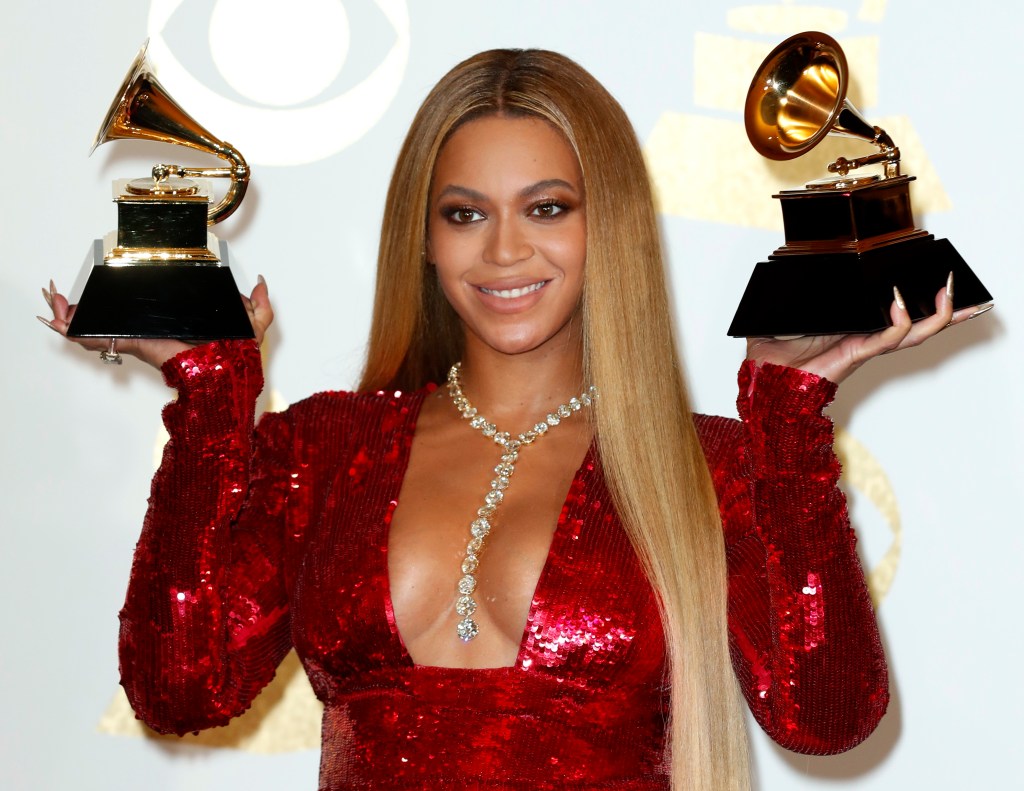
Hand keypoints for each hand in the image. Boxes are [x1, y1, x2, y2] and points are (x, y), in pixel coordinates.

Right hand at [38, 276, 273, 369]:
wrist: (227, 383)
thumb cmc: (239, 362)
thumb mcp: (255, 328)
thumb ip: (258, 306)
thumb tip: (260, 282)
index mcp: (181, 324)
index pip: (150, 308)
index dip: (126, 297)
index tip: (110, 286)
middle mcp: (160, 333)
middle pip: (119, 317)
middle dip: (90, 309)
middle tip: (65, 298)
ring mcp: (146, 341)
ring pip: (105, 329)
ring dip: (76, 317)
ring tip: (56, 306)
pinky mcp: (140, 345)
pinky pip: (107, 341)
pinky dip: (82, 333)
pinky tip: (62, 323)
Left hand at [745, 274, 988, 383]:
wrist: (762, 381)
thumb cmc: (771, 355)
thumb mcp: (783, 314)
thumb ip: (793, 293)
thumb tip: (791, 267)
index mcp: (852, 327)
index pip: (893, 313)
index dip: (919, 300)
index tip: (938, 281)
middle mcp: (864, 338)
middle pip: (917, 324)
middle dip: (945, 309)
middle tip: (959, 286)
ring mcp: (863, 346)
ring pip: (913, 333)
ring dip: (936, 315)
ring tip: (949, 293)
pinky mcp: (855, 354)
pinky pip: (887, 339)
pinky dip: (899, 322)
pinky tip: (901, 304)